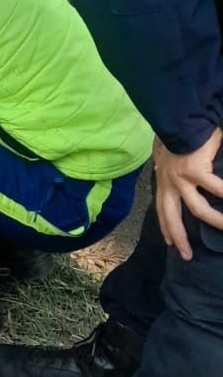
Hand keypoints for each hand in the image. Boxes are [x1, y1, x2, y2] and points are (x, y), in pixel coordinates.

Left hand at [154, 128, 222, 260]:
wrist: (179, 119)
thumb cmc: (180, 135)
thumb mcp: (171, 157)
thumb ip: (178, 169)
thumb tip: (189, 175)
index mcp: (163, 182)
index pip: (162, 210)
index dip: (166, 228)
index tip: (170, 243)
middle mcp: (168, 184)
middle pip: (172, 218)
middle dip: (179, 238)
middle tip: (186, 256)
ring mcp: (181, 179)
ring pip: (198, 209)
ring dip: (215, 221)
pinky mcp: (194, 171)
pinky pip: (215, 189)